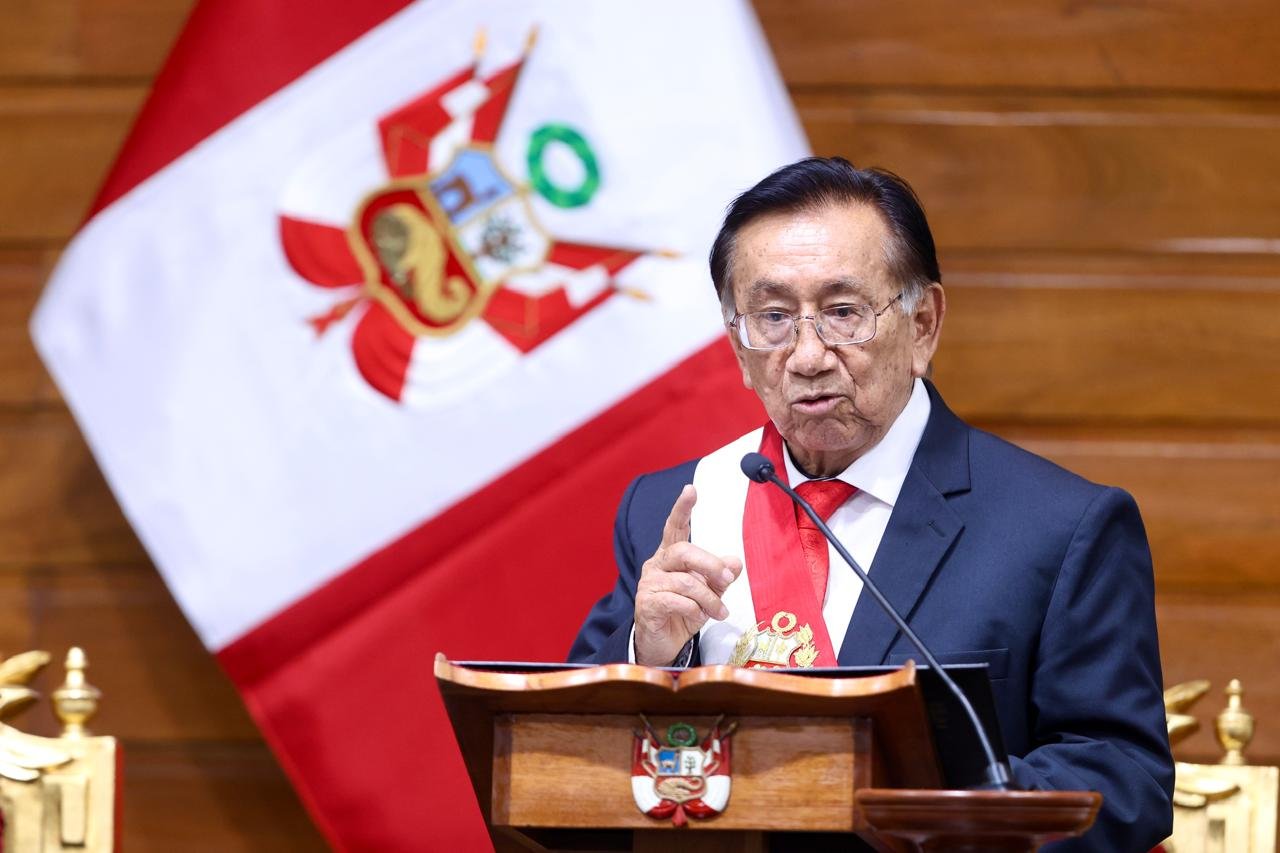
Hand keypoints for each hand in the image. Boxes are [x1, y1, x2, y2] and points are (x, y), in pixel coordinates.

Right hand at [633, 485, 742, 665]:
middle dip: (710, 564)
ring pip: (686, 582)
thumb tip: (735, 561)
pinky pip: (677, 601)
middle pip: (684, 551)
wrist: (663, 644)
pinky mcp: (646, 604)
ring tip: (720, 611)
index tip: (691, 489)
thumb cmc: (684, 613)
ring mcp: (649, 584)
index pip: (675, 527)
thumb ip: (720, 576)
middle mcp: (657, 565)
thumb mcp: (709, 593)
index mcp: (670, 556)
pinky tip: (700, 617)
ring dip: (709, 598)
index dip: (682, 508)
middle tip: (727, 578)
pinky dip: (695, 610)